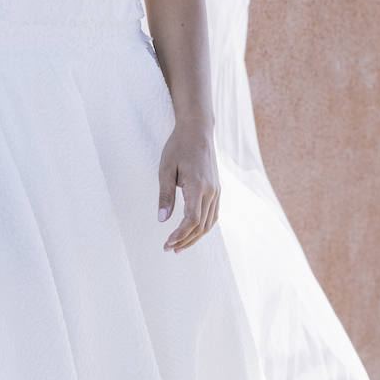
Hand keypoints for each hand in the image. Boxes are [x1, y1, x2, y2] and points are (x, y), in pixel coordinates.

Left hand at [157, 120, 219, 251]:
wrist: (198, 130)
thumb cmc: (178, 146)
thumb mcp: (166, 168)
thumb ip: (165, 195)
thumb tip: (162, 219)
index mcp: (197, 185)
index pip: (191, 220)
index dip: (180, 235)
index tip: (166, 243)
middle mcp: (211, 191)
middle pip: (201, 226)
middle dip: (185, 240)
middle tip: (168, 248)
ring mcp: (216, 191)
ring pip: (208, 223)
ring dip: (194, 237)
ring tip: (178, 246)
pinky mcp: (217, 189)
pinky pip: (213, 215)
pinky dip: (202, 227)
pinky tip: (192, 232)